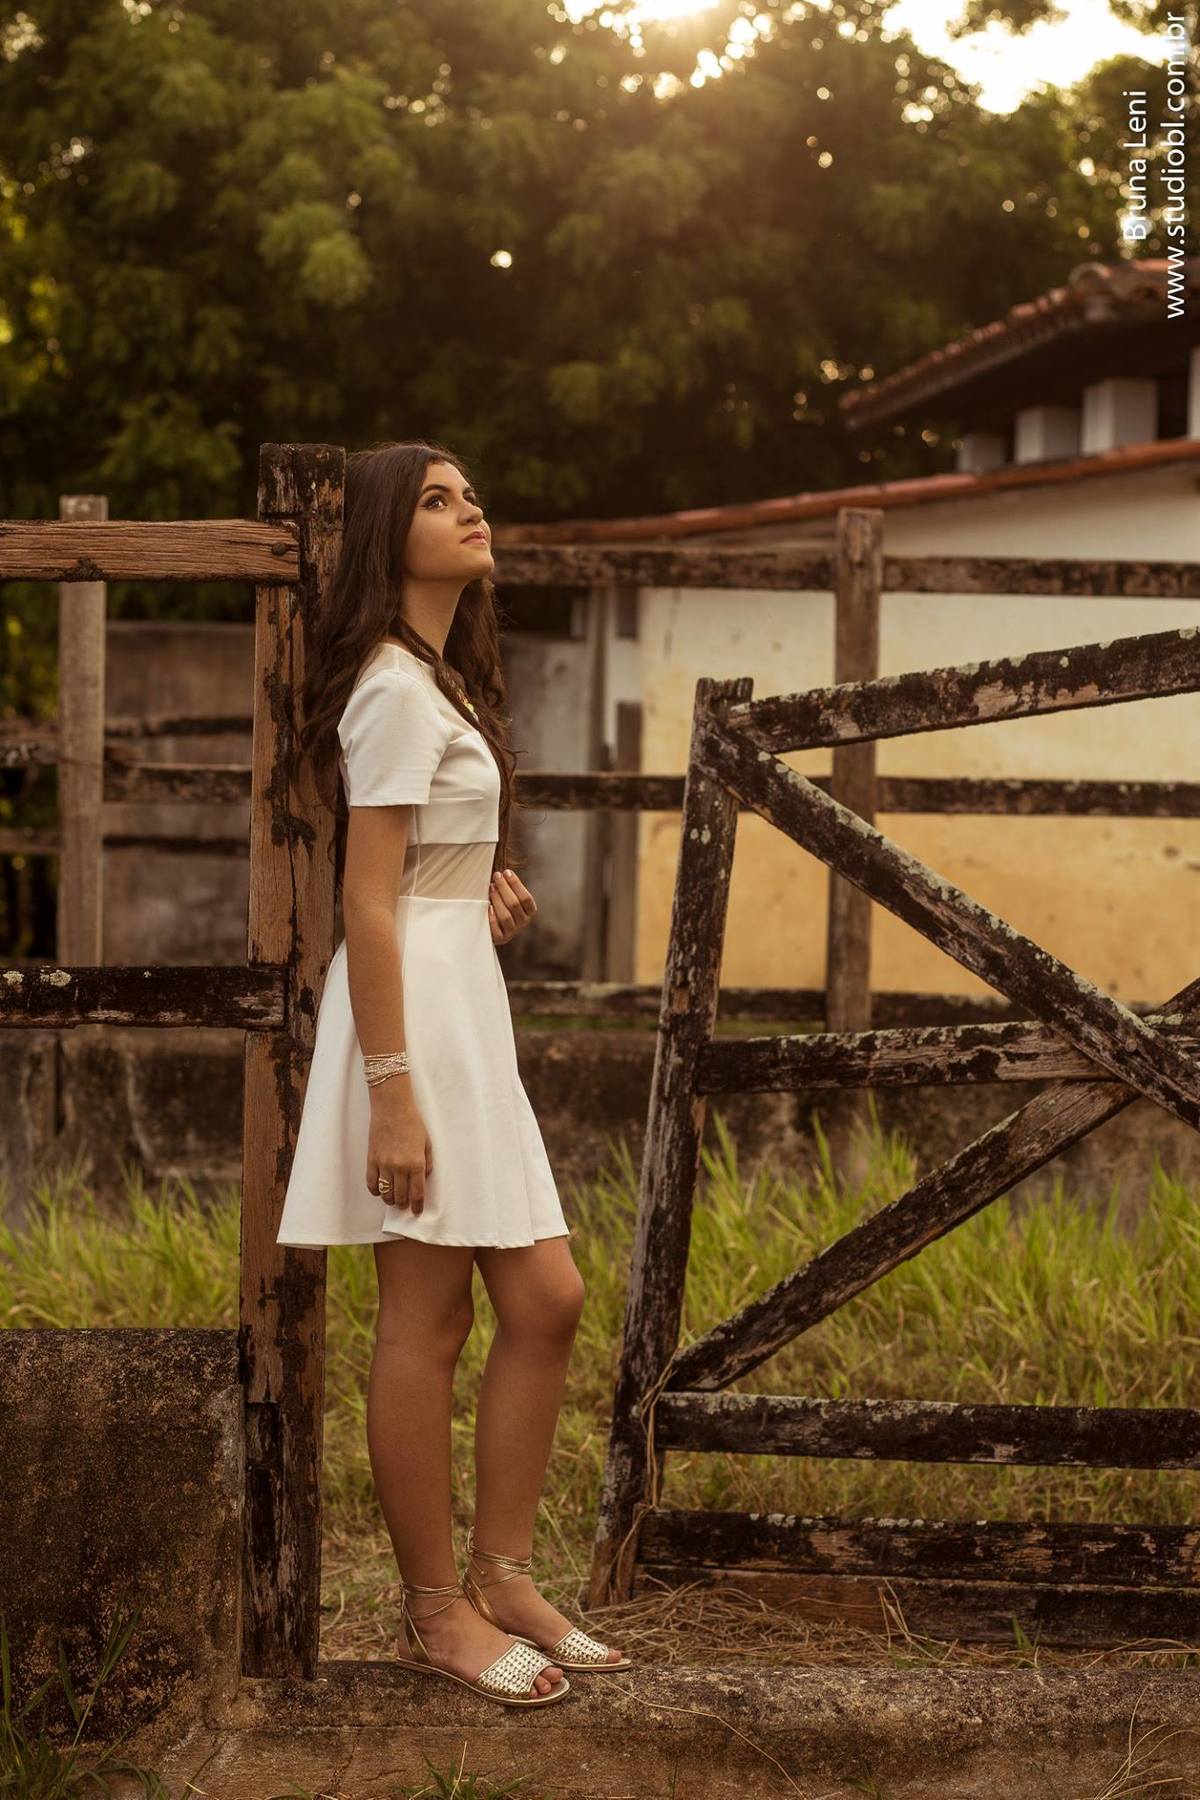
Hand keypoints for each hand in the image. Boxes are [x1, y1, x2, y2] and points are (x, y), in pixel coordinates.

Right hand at [367, 1087, 432, 1215]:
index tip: (417, 1212)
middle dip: (403, 1205)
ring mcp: (384, 1164)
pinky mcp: (371, 1160)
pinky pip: (371, 1183)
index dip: (417, 1206)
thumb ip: (427, 1163)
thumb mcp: (427, 1143)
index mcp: (416, 1163)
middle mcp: (400, 1167)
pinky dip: (375, 1191)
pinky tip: (379, 1191)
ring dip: (390, 1200)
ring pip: (385, 1193)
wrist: (392, 1107)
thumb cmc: (412, 1122)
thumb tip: (423, 1179)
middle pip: (400, 1196)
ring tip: (393, 1200)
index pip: (417, 1193)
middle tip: (405, 1206)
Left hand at [488, 867, 536, 943]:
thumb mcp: (508, 896)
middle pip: (515, 905)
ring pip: (506, 916)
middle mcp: (523, 922)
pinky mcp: (500, 938)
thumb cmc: (502, 905)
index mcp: (529, 911)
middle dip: (505, 888)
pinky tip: (488, 907)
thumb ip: (508, 887)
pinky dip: (492, 918)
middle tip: (496, 876)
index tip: (506, 872)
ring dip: (497, 900)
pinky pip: (496, 929)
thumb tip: (501, 873)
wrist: (494, 928)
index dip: (516, 884)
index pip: (526, 898)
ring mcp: (512, 931)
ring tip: (491, 888)